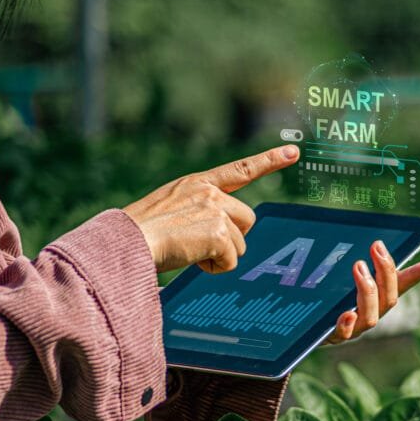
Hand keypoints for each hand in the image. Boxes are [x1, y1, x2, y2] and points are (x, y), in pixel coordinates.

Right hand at [122, 145, 299, 272]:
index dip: (269, 161)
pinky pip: (231, 260)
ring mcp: (216, 210)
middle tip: (200, 245)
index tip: (293, 153)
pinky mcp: (219, 233)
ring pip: (240, 244)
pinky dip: (215, 267)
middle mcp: (210, 192)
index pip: (240, 169)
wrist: (126, 240)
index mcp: (197, 183)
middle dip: (231, 238)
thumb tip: (220, 234)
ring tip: (189, 251)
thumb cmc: (139, 232)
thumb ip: (198, 210)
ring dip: (220, 255)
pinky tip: (192, 259)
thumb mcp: (169, 207)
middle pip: (247, 220)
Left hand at [324, 240, 419, 344]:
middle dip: (386, 272)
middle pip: (389, 299)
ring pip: (371, 317)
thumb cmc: (328, 294)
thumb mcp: (341, 272)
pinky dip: (347, 324)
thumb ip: (355, 257)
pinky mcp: (334, 336)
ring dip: (367, 291)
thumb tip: (368, 236)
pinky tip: (346, 313)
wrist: (302, 323)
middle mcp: (371, 313)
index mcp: (378, 296)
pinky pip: (343, 333)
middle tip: (375, 249)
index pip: (404, 283)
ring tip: (358, 267)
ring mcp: (355, 327)